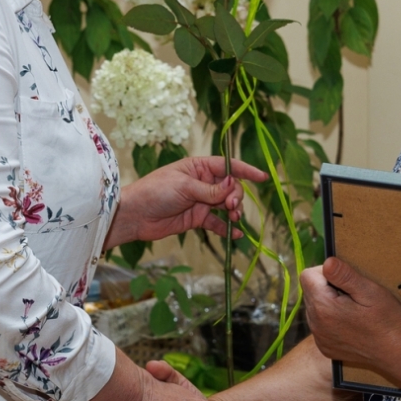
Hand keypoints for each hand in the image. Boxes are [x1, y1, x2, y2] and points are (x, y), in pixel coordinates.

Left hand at [104, 156, 267, 249]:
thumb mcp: (185, 187)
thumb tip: (234, 185)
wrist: (136, 215)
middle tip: (231, 207)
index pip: (228, 165)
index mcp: (199, 167)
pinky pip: (217, 223)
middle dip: (236, 196)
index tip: (263, 178)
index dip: (246, 171)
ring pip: (226, 205)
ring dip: (233, 212)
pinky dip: (226, 229)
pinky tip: (235, 235)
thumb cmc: (156, 192)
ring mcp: (201, 201)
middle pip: (231, 187)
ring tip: (233, 219)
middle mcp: (202, 182)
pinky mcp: (197, 218)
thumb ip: (211, 190)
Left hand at [301, 257, 400, 369]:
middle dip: (327, 288)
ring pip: (314, 308)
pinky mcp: (325, 347)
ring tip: (352, 310)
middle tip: (352, 296)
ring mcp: (319, 338)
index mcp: (323, 307)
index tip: (345, 281)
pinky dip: (331, 320)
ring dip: (328, 304)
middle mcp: (316, 324)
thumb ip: (345, 275)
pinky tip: (350, 323)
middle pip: (310, 292)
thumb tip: (327, 261)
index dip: (326, 272)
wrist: (396, 351)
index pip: (307, 276)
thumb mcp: (370, 291)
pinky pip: (320, 325)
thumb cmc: (386, 320)